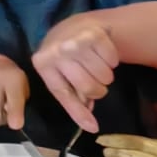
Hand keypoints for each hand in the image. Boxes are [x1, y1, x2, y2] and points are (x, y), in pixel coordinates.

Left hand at [31, 14, 118, 131]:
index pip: (64, 94)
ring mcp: (75, 41)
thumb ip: (74, 103)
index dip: (79, 113)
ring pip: (104, 75)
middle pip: (89, 87)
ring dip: (106, 76)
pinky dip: (112, 61)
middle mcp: (57, 52)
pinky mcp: (94, 33)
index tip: (93, 127)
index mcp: (44, 65)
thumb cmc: (64, 60)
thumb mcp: (61, 79)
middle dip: (98, 91)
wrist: (71, 28)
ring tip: (97, 68)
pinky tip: (102, 54)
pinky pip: (113, 60)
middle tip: (96, 84)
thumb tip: (91, 127)